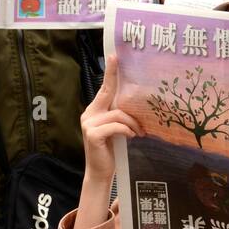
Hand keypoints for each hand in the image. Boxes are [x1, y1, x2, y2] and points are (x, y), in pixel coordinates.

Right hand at [76, 53, 144, 228]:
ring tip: (140, 133)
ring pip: (118, 114)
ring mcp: (88, 123)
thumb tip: (139, 104)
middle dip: (115, 79)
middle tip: (119, 61)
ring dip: (133, 123)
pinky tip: (132, 137)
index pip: (104, 89)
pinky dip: (127, 130)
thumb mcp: (117, 129)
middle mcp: (89, 113)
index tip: (114, 56)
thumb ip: (121, 116)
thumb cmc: (112, 150)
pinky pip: (116, 125)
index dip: (110, 73)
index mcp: (95, 110)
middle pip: (108, 94)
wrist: (101, 171)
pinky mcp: (92, 134)